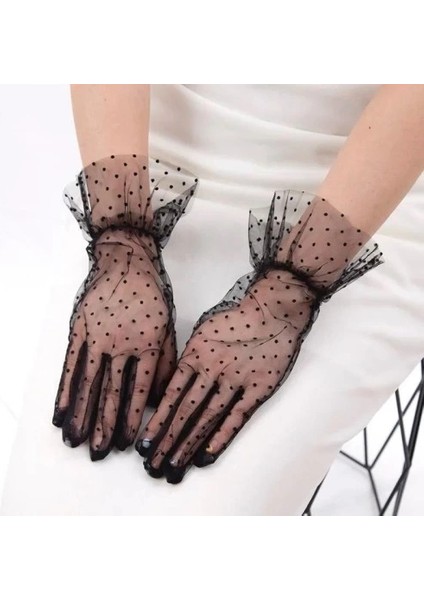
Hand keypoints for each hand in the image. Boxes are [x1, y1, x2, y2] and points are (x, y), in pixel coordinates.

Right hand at [51, 153, 197, 459]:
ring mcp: (96, 337)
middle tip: (100, 453)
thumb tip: (162, 397)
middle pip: (110, 392)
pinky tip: (61, 412)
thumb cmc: (152, 293)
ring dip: (82, 415)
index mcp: (146, 344)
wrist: (126, 260)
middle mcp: (120, 345)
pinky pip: (70, 365)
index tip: (127, 442)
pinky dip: (65, 391)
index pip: (138, 390)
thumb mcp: (167, 326)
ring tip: (76, 441)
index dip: (131, 418)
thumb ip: (164, 362)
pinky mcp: (78, 331)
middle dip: (104, 425)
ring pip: (88, 383)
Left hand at [137, 189, 382, 482]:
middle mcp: (212, 371)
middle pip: (185, 413)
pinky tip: (206, 458)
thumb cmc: (236, 317)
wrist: (274, 308)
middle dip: (166, 442)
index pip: (170, 396)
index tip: (143, 445)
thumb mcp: (203, 330)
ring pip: (207, 419)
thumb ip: (189, 359)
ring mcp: (236, 381)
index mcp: (195, 355)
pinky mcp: (259, 389)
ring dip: (188, 446)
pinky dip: (220, 439)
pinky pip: (237, 418)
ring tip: (173, 469)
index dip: (156, 422)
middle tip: (152, 468)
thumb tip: (171, 386)